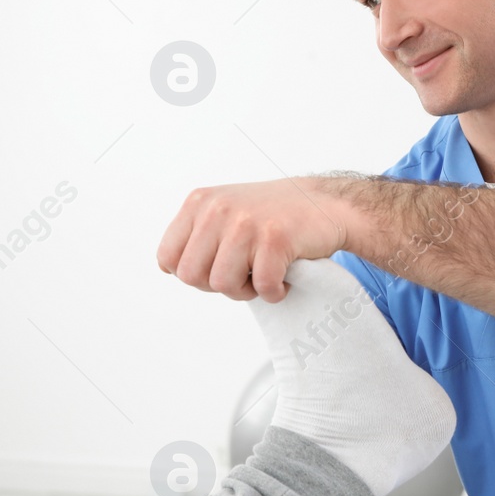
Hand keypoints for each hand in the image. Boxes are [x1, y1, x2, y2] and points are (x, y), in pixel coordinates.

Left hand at [155, 178, 350, 301]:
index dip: (193, 274)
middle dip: (218, 285)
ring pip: (223, 285)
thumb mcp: (223, 211)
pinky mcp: (275, 238)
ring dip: (247, 291)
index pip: (168, 257)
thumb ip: (195, 234)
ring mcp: (245, 223)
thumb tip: (169, 267)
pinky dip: (274, 292)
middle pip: (192, 277)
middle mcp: (217, 209)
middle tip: (244, 275)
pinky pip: (262, 287)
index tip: (218, 268)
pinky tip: (284, 277)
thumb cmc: (274, 214)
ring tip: (264, 274)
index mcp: (199, 203)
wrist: (326, 203)